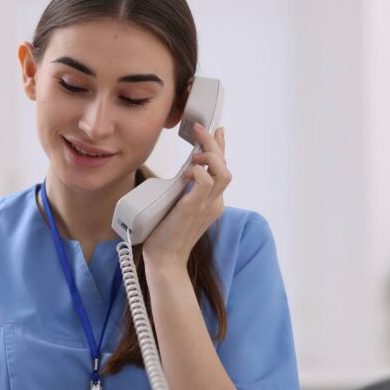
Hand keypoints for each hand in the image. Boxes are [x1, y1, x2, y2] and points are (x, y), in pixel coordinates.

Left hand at [142, 123, 229, 269]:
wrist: (163, 260)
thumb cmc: (165, 235)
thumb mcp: (176, 206)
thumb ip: (182, 191)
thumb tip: (180, 174)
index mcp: (212, 202)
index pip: (222, 170)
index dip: (221, 148)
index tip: (216, 130)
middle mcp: (214, 203)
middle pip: (226, 167)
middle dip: (215, 144)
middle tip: (200, 129)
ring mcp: (206, 207)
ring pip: (222, 172)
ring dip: (209, 155)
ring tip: (194, 151)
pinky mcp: (193, 209)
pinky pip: (205, 183)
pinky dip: (197, 172)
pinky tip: (187, 172)